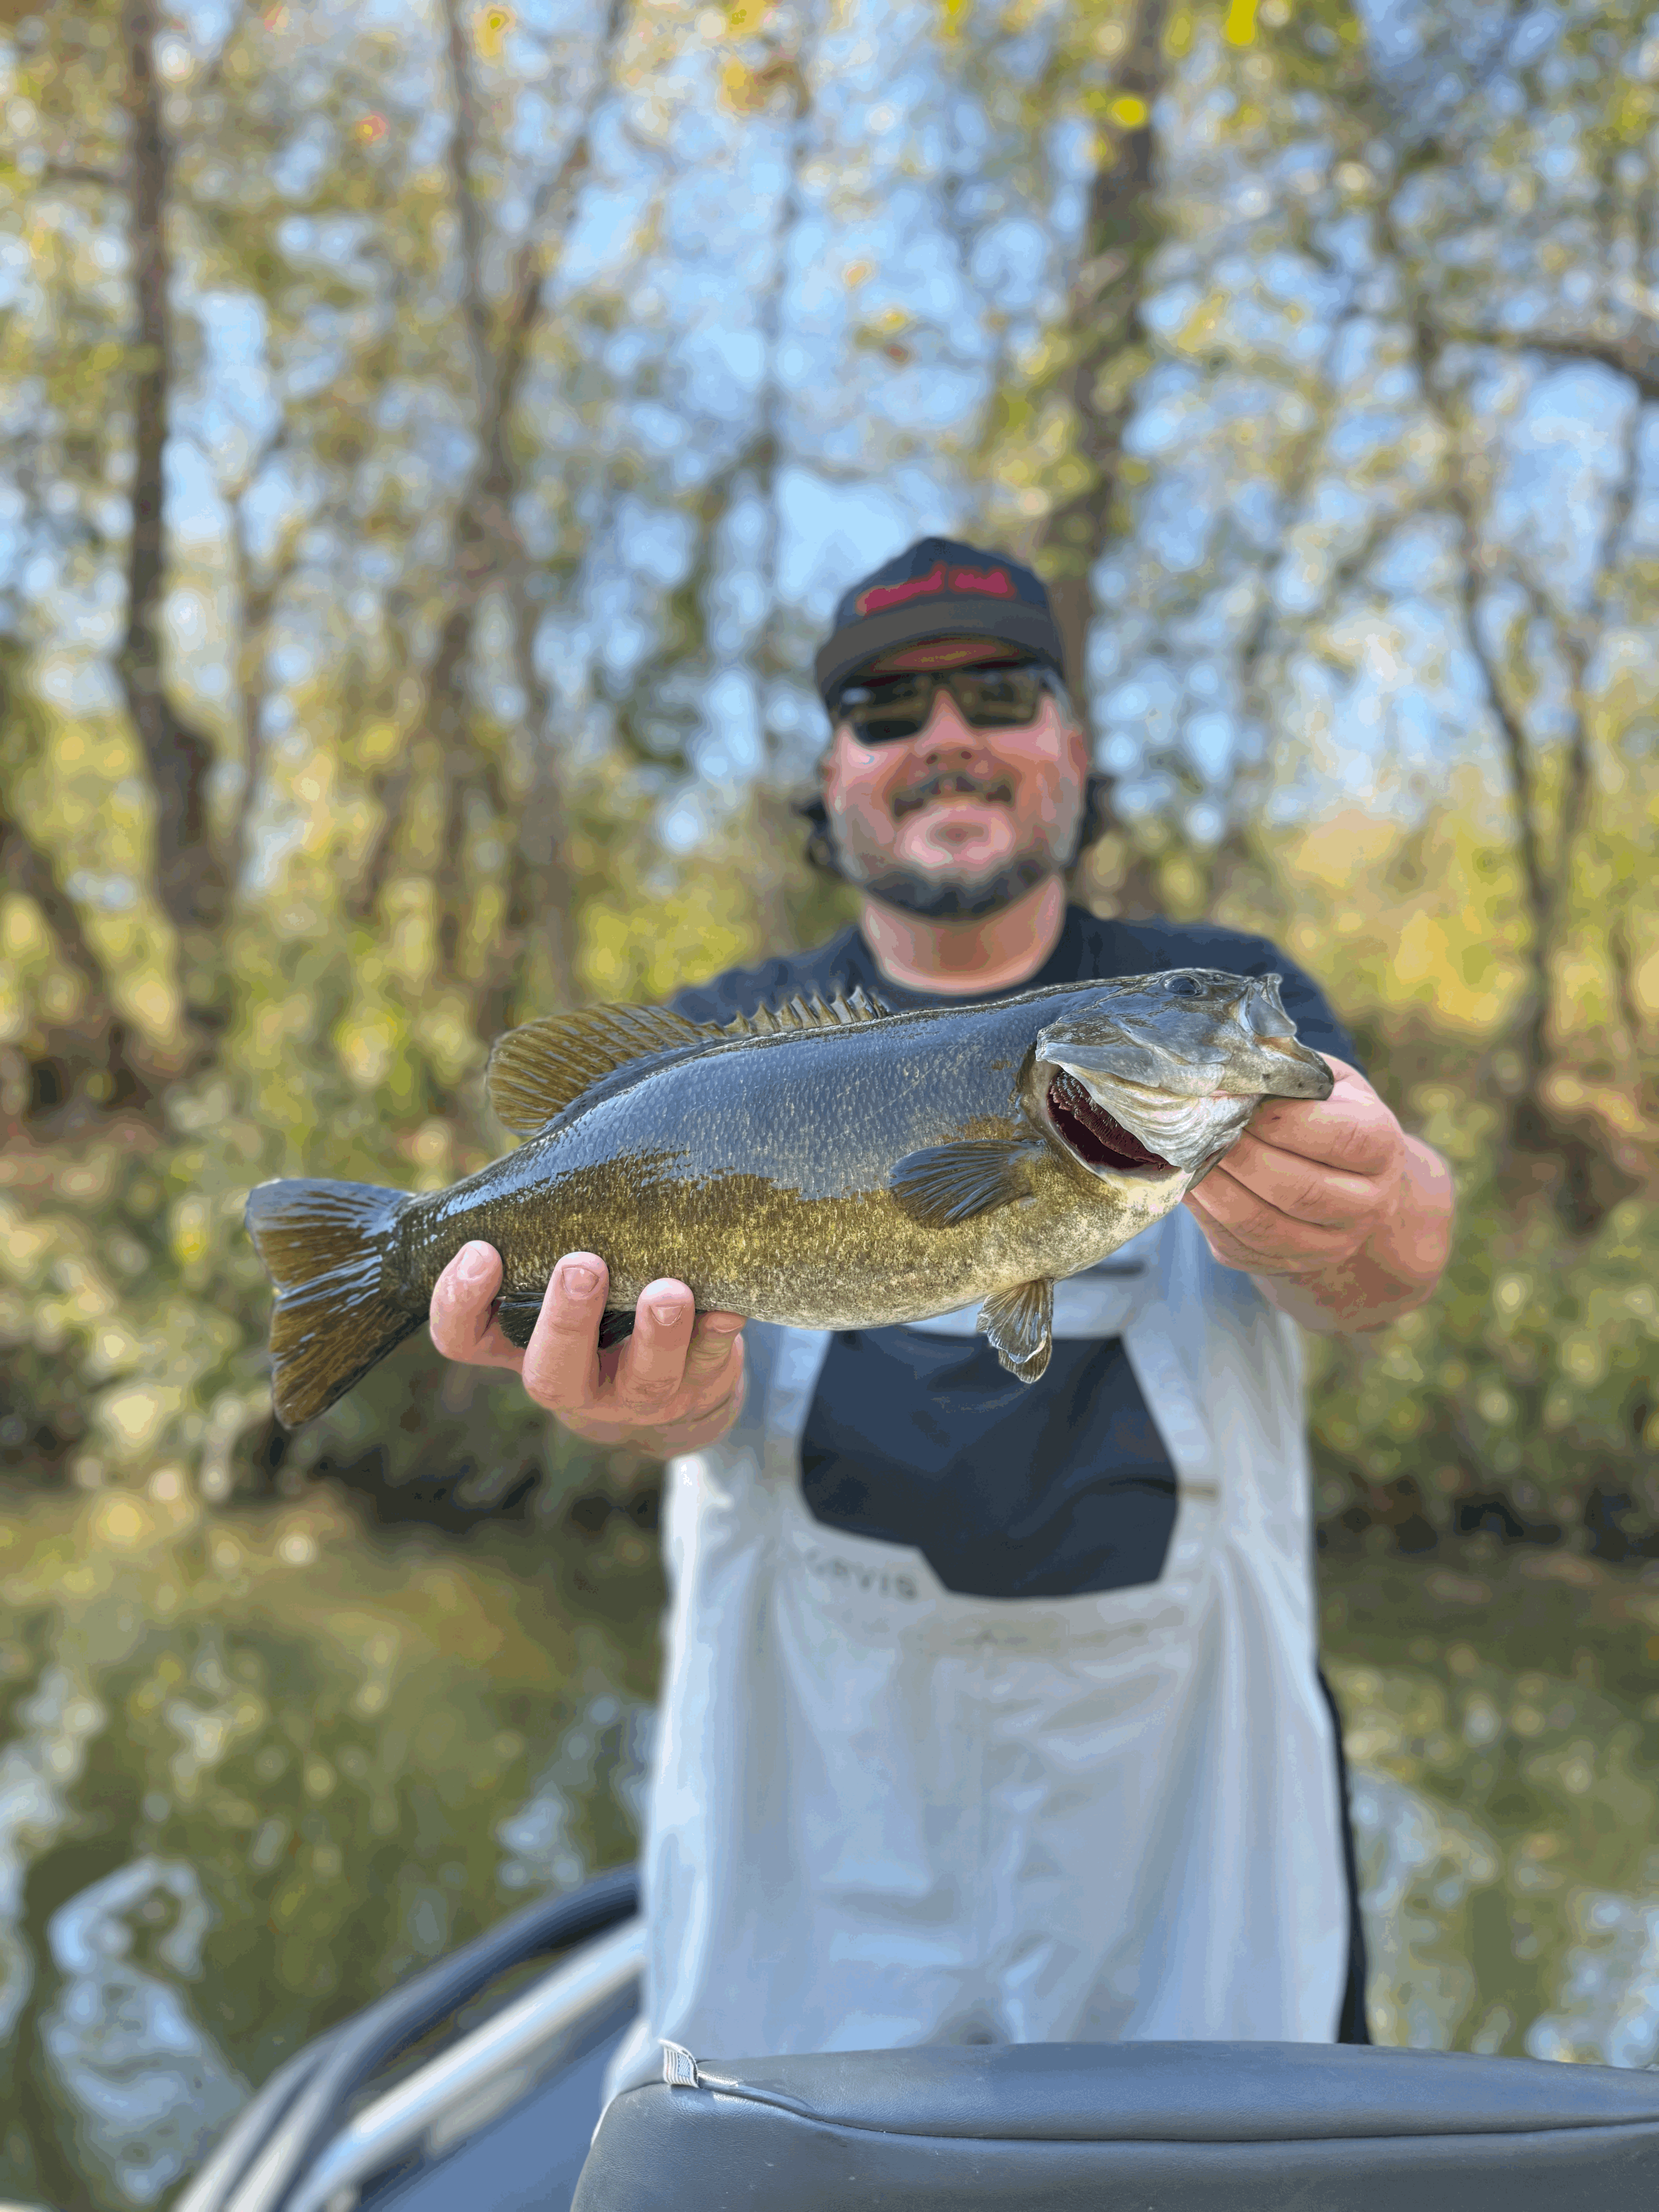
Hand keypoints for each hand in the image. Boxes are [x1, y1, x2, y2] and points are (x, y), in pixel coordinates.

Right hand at [428, 1244, 745, 1455]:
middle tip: (583, 1266)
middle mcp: (571, 1378)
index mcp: (519, 1343)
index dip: (460, 1303)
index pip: (463, 1338)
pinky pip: (708, 1368)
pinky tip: (728, 1308)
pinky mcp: (694, 1390)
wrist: (674, 1377)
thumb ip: (543, 1219)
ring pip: (640, 1381)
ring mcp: (633, 1395)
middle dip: (566, 1321)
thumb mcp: (557, 1263)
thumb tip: (534, 1115)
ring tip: (668, 1290)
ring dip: (655, 1335)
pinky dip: (718, 1336)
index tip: (482, 1250)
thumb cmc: (601, 1294)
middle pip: (549, 1374)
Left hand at [1183, 1056, 1408, 1279]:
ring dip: (1215, 1187)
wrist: (1341, 1177)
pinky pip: (1237, 1243)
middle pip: (1301, 1190)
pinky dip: (1206, 1211)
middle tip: (1201, 1126)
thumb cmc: (1325, 1114)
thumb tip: (1226, 1077)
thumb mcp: (1323, 1083)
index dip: (1288, 1121)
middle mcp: (1367, 1204)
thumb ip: (1287, 1077)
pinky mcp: (1285, 1263)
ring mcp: (1328, 1243)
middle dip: (1242, 1156)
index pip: (1343, 1138)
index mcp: (1382, 1148)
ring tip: (1184, 1153)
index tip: (1242, 1099)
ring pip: (1263, 1225)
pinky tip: (1185, 1179)